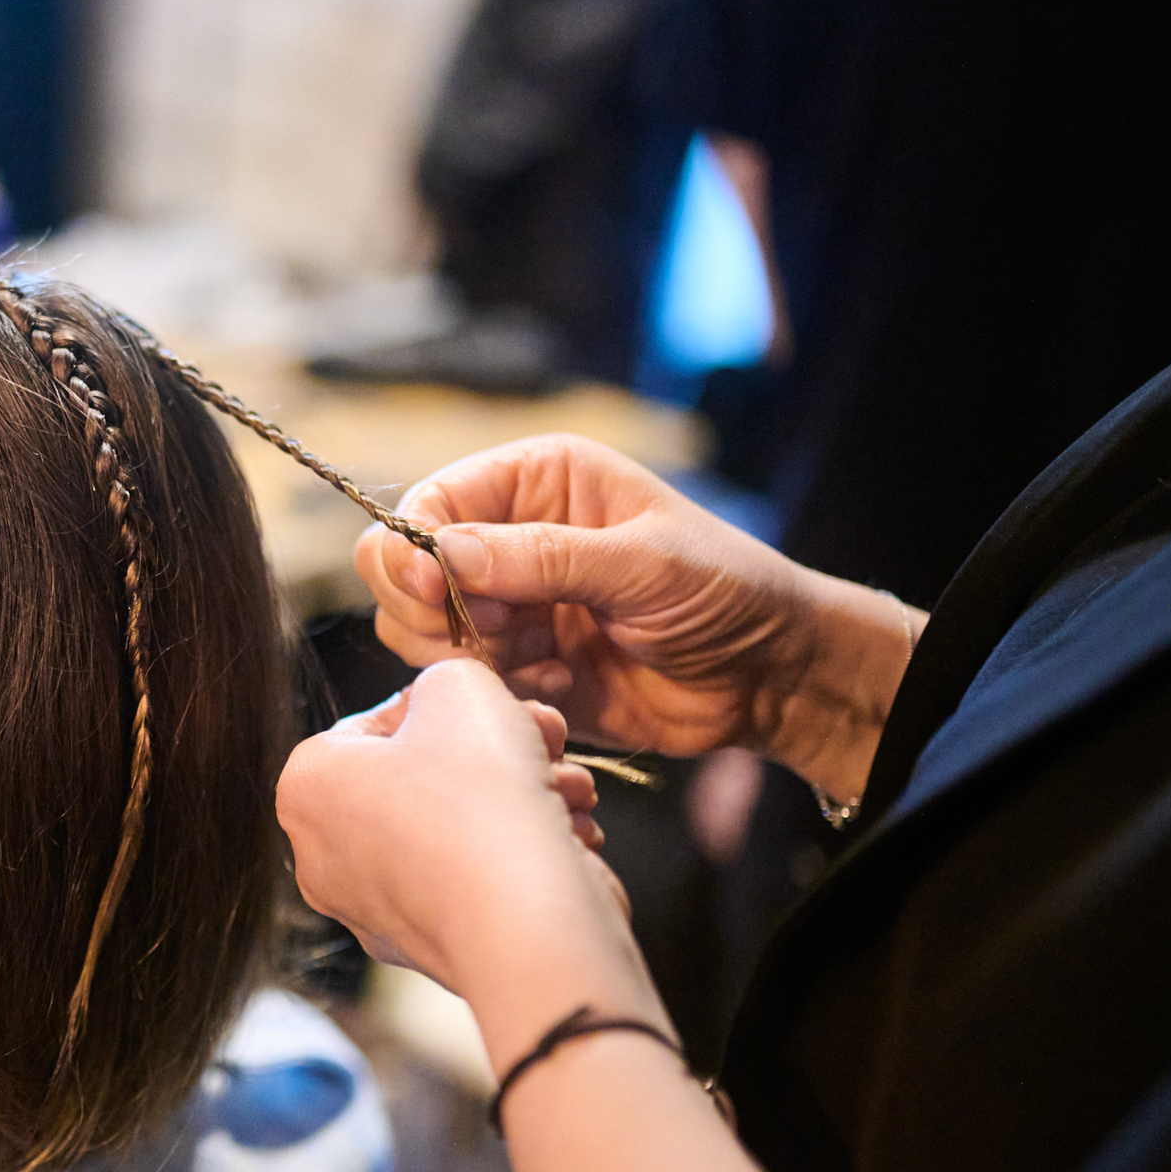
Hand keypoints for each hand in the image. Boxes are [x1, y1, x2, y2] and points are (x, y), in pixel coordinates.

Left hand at [278, 661, 632, 1022]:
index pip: (374, 722)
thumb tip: (450, 703)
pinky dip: (521, 852)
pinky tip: (567, 837)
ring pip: (457, 825)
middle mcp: (324, 854)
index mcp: (308, 787)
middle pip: (421, 775)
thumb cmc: (481, 796)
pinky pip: (474, 879)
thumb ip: (446, 678)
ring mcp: (374, 908)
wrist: (529, 924)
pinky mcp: (431, 946)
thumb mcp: (461, 687)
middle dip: (497, 750)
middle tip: (548, 737)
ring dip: (524, 794)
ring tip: (570, 788)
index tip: (498, 708)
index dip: (447, 707)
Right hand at [359, 434, 918, 801]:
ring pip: (420, 633)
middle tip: (500, 632)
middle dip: (435, 611)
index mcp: (535, 482)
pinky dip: (501, 689)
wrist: (767, 677)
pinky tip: (561, 684)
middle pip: (402, 571)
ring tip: (546, 661)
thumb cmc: (726, 591)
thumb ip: (544, 558)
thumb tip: (445, 554)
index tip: (435, 592)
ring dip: (473, 655)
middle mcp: (506, 537)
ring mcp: (506, 604)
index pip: (430, 502)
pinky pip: (463, 681)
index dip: (414, 548)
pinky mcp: (514, 664)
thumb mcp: (644, 564)